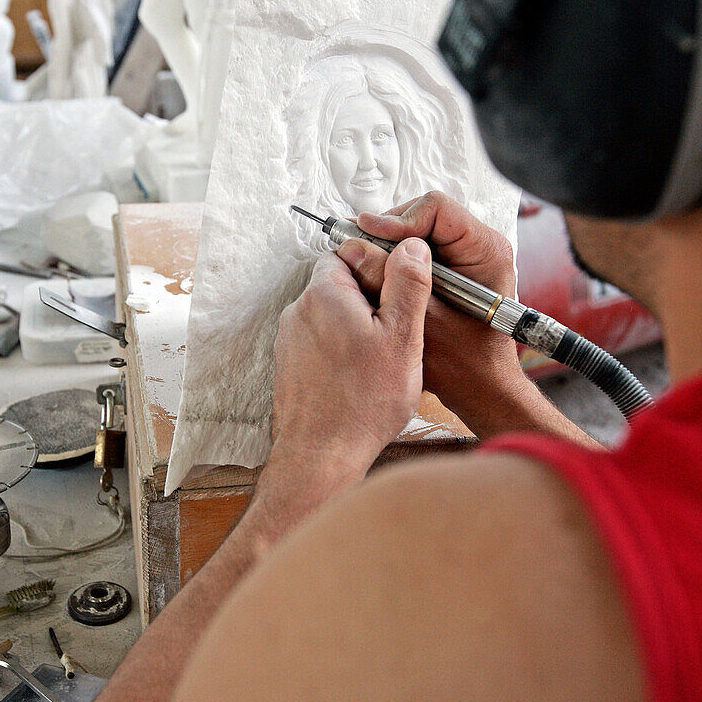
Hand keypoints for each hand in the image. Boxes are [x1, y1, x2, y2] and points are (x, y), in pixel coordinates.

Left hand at [262, 239, 432, 508]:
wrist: (321, 456)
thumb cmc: (364, 402)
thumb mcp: (402, 337)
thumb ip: (407, 284)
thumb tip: (412, 246)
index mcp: (324, 294)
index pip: (348, 253)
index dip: (378, 267)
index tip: (399, 293)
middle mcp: (298, 311)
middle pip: (339, 283)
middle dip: (369, 300)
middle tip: (396, 332)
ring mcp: (290, 339)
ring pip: (330, 315)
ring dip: (356, 327)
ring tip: (381, 360)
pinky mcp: (289, 364)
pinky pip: (320, 342)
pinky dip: (341, 351)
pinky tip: (361, 377)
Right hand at [342, 192, 528, 434]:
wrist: (481, 388)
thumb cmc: (467, 364)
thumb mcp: (421, 321)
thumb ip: (389, 283)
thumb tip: (355, 249)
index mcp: (485, 251)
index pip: (437, 208)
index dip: (398, 220)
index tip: (368, 235)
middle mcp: (479, 246)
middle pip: (424, 215)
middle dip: (389, 234)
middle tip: (360, 252)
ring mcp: (466, 256)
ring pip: (417, 233)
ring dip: (389, 249)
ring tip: (367, 268)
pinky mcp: (453, 269)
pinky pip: (418, 252)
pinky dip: (395, 262)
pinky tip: (380, 280)